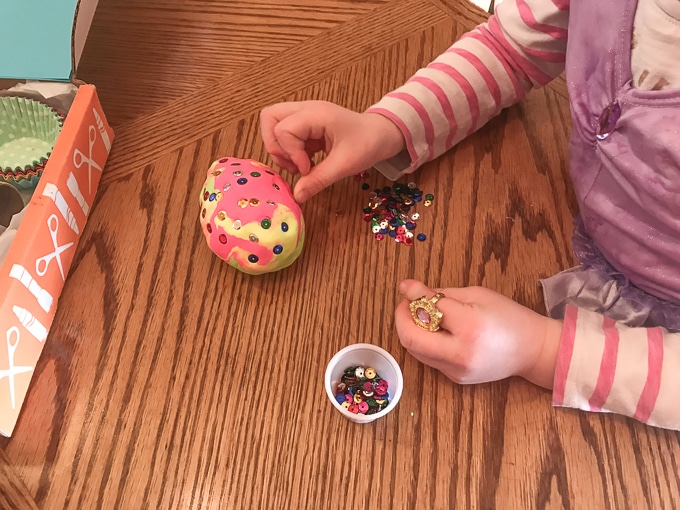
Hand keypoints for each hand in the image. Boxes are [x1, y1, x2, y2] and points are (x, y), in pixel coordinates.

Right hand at [259, 101, 404, 202]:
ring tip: (301, 164)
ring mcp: (304, 115)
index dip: (290, 153)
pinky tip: (306, 162)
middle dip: (275, 145)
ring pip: (273, 124)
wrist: (381, 135)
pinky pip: (284, 134)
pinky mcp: (306, 125)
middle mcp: (306, 109)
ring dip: (281, 149)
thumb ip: (319, 180)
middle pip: (269, 117)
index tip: (307, 168)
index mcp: (316, 114)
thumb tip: (297, 196)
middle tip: (293, 163)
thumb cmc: (367, 144)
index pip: (283, 129)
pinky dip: (290, 151)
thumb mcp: (345, 165)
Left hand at [395, 280, 562, 387]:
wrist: (533, 351)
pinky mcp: (456, 379)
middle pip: (411, 339)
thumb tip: (409, 290)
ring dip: (410, 331)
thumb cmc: (508, 316)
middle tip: (407, 304)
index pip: (428, 310)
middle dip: (402, 318)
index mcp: (469, 327)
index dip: (412, 296)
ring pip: (416, 351)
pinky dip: (424, 343)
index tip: (407, 288)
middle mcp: (460, 354)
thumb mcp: (477, 295)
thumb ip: (440, 294)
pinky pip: (429, 359)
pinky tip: (434, 331)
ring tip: (419, 316)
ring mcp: (457, 371)